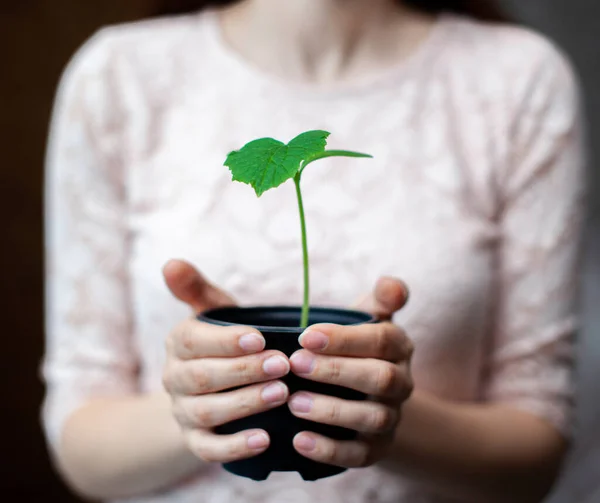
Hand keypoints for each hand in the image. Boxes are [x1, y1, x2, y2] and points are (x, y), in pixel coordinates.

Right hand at [161, 259, 290, 462]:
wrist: (207, 389)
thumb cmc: (220, 341)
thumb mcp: (211, 311)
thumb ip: (195, 289)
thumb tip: (172, 262)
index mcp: (179, 343)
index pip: (194, 340)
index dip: (226, 341)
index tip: (261, 338)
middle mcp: (175, 378)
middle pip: (203, 378)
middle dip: (244, 371)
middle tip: (283, 364)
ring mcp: (183, 412)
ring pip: (207, 412)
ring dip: (245, 404)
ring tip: (281, 394)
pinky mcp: (195, 442)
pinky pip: (208, 450)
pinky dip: (235, 447)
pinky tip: (265, 440)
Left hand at [288, 277, 412, 467]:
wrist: (370, 396)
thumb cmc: (358, 347)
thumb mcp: (370, 318)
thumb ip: (380, 299)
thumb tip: (390, 283)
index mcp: (399, 346)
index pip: (381, 339)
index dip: (345, 338)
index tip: (305, 335)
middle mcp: (401, 383)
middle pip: (380, 378)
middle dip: (336, 371)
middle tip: (295, 364)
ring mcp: (391, 418)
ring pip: (371, 418)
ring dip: (331, 411)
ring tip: (293, 402)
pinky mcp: (375, 450)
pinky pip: (358, 455)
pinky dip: (329, 450)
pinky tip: (299, 441)